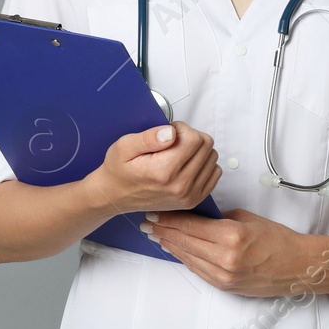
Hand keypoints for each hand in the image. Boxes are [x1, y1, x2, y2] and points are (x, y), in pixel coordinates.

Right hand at [84, 120, 220, 216]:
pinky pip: (214, 173)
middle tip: (171, 142)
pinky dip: (203, 164)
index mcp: (164, 171)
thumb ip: (148, 137)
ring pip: (212, 157)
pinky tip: (186, 164)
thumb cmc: (118, 171)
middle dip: (190, 137)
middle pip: (206, 146)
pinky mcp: (194, 200)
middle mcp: (180, 185)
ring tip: (176, 153)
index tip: (167, 133)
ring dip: (197, 150)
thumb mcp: (123, 146)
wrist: (115, 196)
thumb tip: (171, 132)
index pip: (194, 138)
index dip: (181, 128)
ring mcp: (189, 195)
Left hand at [141, 208, 328, 297]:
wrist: (298, 267)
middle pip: (184, 242)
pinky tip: (175, 250)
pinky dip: (184, 258)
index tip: (154, 213)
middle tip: (147, 224)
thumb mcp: (246, 218)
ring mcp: (224, 275)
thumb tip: (196, 214)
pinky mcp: (225, 286)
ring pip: (187, 257)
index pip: (190, 225)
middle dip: (163, 232)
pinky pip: (198, 270)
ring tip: (155, 236)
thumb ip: (219, 217)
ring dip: (169, 246)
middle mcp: (225, 258)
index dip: (168, 219)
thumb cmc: (277, 239)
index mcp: (231, 236)